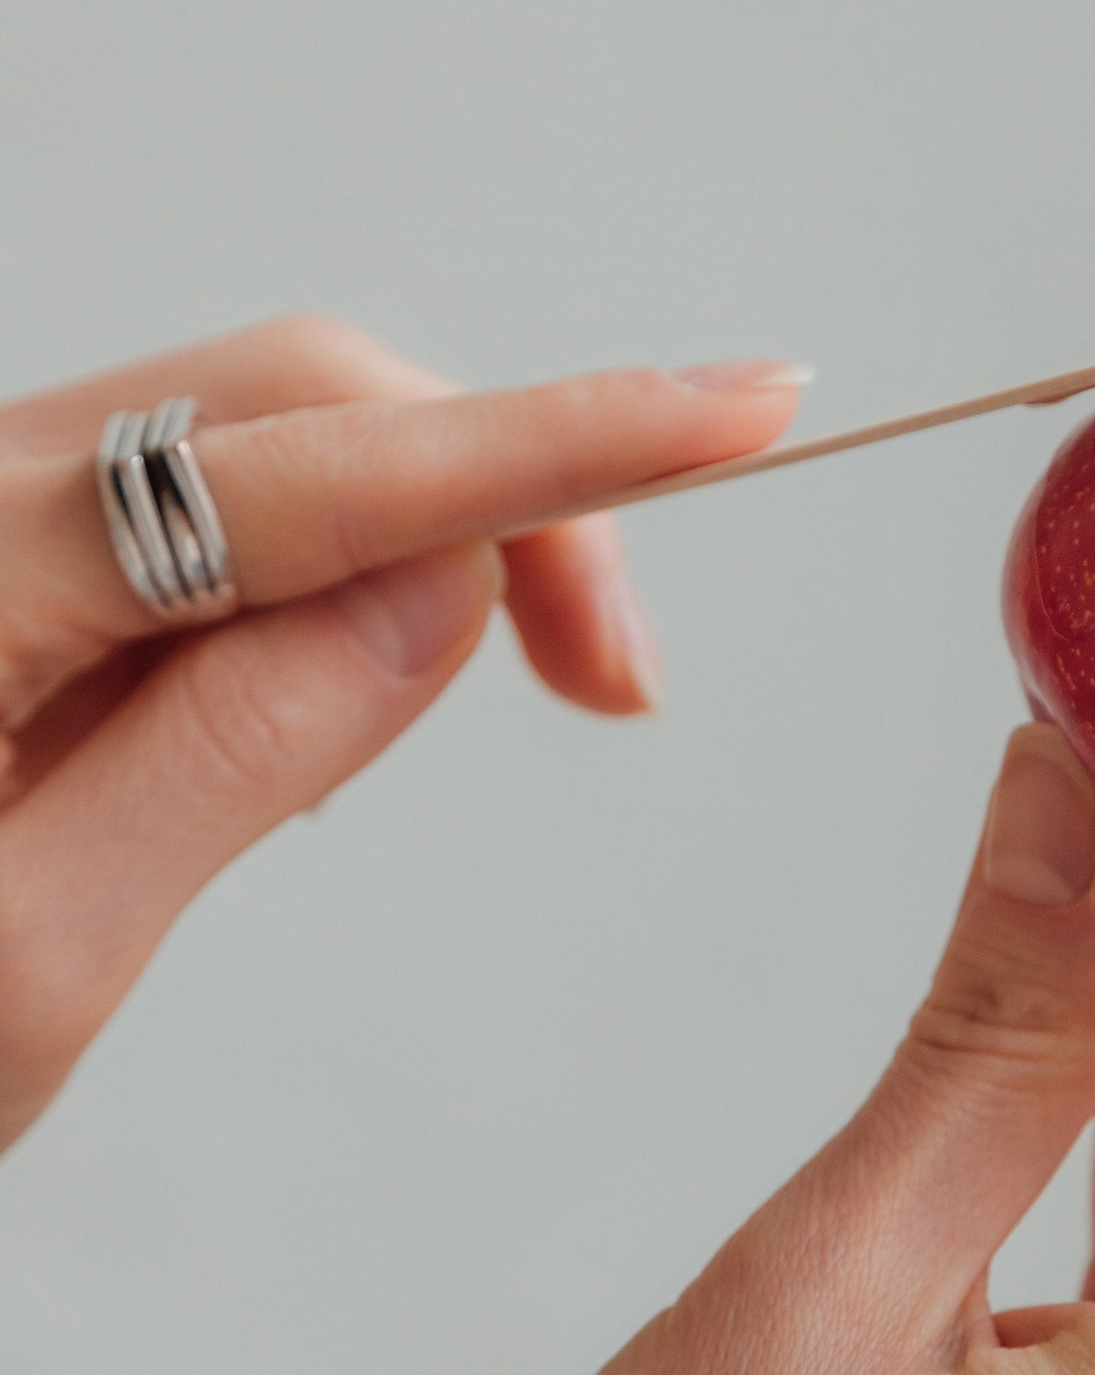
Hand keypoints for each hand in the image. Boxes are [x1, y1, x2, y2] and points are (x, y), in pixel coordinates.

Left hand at [0, 315, 803, 1149]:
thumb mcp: (17, 973)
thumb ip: (228, 759)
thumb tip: (438, 591)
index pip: (313, 474)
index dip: (552, 442)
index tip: (743, 407)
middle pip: (303, 401)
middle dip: (502, 498)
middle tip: (616, 685)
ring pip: (262, 439)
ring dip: (410, 543)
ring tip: (424, 730)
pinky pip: (193, 502)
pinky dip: (306, 577)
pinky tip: (288, 715)